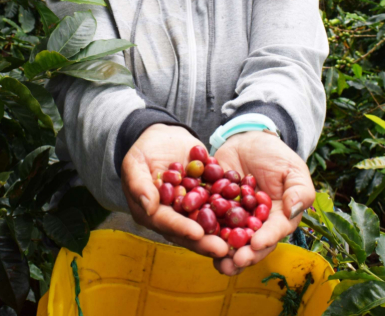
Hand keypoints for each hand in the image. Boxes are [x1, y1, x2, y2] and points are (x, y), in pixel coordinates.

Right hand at [120, 123, 229, 260]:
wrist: (164, 135)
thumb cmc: (143, 150)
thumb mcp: (134, 163)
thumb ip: (139, 185)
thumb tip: (149, 207)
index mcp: (153, 213)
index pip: (167, 223)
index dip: (182, 229)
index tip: (197, 234)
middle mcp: (174, 215)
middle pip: (190, 231)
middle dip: (207, 241)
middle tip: (224, 249)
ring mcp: (193, 208)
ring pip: (209, 223)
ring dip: (224, 232)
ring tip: (240, 239)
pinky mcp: (208, 196)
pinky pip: (221, 204)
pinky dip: (235, 211)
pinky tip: (250, 216)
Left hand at [212, 130, 314, 275]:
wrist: (247, 141)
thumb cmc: (275, 156)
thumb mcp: (293, 170)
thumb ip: (300, 191)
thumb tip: (295, 210)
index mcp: (278, 218)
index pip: (274, 232)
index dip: (265, 239)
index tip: (256, 244)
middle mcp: (256, 224)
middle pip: (251, 245)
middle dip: (243, 255)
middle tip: (233, 262)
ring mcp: (234, 220)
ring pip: (229, 241)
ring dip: (222, 253)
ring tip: (217, 261)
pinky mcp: (215, 210)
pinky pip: (209, 223)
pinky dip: (203, 232)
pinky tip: (197, 239)